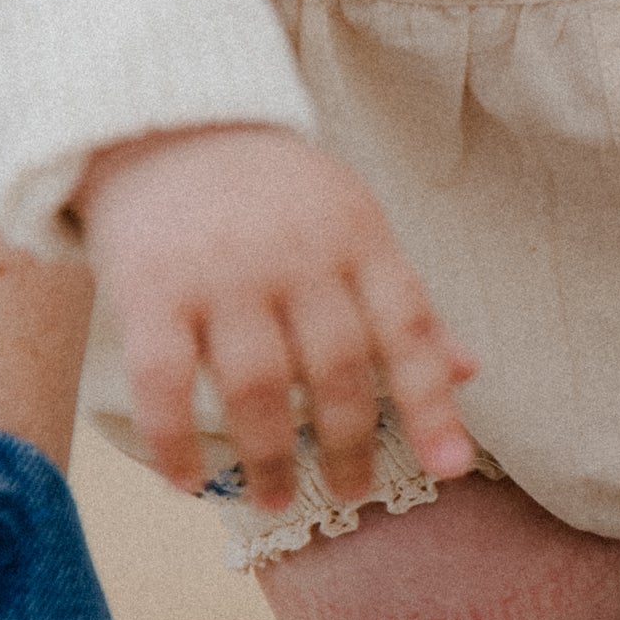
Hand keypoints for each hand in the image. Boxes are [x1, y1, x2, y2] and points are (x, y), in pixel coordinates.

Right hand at [77, 125, 474, 511]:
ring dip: (271, 457)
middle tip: (353, 493)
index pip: (405, 330)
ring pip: (258, 386)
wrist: (162, 120)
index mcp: (356, 239)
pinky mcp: (148, 289)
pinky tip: (188, 482)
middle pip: (336, 369)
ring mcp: (220, 274)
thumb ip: (406, 303)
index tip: (450, 468)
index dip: (432, 402)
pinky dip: (175, 441)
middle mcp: (294, 256)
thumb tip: (470, 371)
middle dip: (350, 444)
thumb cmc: (276, 193)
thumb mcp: (353, 227)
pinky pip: (164, 382)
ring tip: (276, 500)